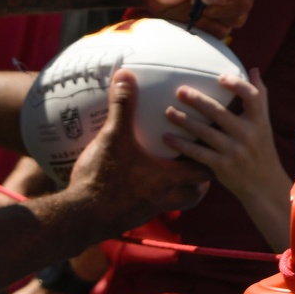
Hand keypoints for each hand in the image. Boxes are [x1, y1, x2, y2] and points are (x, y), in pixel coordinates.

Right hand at [61, 70, 210, 228]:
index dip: (212, 157)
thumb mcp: (113, 137)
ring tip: (176, 171)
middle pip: (197, 193)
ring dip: (182, 188)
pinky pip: (157, 206)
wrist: (81, 216)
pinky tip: (145, 182)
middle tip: (199, 157)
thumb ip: (123, 107)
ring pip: (179, 202)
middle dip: (202, 176)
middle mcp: (165, 197)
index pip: (205, 171)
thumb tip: (126, 76)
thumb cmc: (102, 178)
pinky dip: (159, 195)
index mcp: (167, 178)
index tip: (214, 142)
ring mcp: (151, 209)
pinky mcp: (135, 216)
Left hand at [160, 69, 291, 250]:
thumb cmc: (261, 149)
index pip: (252, 97)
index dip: (237, 84)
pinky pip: (197, 153)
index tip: (220, 77)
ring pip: (205, 132)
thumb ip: (259, 97)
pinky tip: (167, 137)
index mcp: (259, 121)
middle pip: (220, 113)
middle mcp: (248, 134)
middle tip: (180, 90)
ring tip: (168, 111)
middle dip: (198, 100)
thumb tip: (253, 70)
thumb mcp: (264, 124)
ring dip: (184, 121)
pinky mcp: (222, 166)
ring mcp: (234, 151)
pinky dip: (181, 145)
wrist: (265, 186)